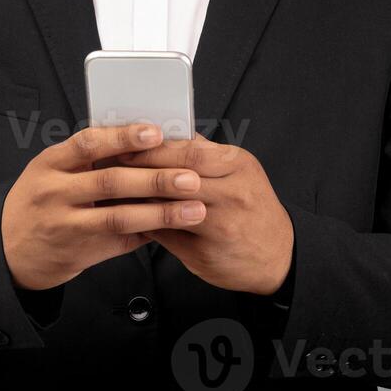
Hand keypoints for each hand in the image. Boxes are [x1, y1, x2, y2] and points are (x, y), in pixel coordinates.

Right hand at [1, 124, 208, 290]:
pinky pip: (118, 239)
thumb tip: (148, 145)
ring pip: (118, 216)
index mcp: (50, 163)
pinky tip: (173, 228)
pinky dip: (147, 231)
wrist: (8, 249)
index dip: (123, 137)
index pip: (88, 143)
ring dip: (161, 212)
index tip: (156, 133)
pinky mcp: (78, 250)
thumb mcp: (52, 172)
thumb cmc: (40, 203)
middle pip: (110, 181)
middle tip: (190, 177)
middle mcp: (54, 191)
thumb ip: (92, 161)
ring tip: (193, 208)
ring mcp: (65, 224)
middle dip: (155, 178)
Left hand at [116, 133, 293, 295]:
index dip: (154, 146)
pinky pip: (168, 234)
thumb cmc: (254, 211)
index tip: (126, 142)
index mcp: (238, 165)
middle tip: (110, 162)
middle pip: (178, 173)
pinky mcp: (207, 251)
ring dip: (139, 195)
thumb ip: (204, 155)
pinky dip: (146, 222)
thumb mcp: (239, 173)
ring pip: (170, 204)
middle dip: (141, 166)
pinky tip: (129, 216)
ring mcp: (220, 224)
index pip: (189, 149)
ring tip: (113, 188)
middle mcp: (232, 192)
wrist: (280, 257)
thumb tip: (167, 133)